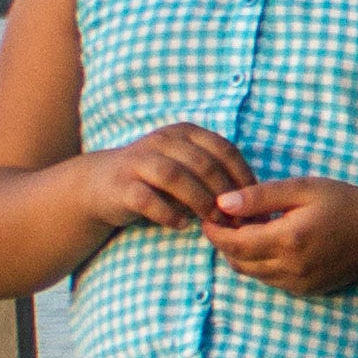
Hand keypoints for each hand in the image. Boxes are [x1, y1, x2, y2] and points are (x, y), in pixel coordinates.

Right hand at [83, 120, 254, 236]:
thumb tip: (256, 207)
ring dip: (201, 203)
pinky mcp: (121, 185)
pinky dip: (168, 214)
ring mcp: (139, 161)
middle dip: (226, 196)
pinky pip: (148, 199)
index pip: (225, 150)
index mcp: (185, 132)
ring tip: (214, 224)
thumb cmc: (158, 180)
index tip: (256, 206)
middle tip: (239, 222)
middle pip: (204, 165)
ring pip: (176, 178)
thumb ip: (217, 179)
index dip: (244, 178)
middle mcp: (163, 140)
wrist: (101, 184)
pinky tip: (181, 225)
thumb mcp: (189, 169)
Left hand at [200, 175, 357, 291]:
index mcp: (288, 239)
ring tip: (246, 230)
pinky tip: (269, 243)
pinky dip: (260, 264)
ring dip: (241, 254)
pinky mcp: (305, 290)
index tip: (208, 216)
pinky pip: (270, 280)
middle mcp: (290, 267)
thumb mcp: (303, 188)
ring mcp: (298, 283)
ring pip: (252, 274)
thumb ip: (261, 196)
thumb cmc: (344, 203)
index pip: (234, 243)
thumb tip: (223, 203)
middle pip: (238, 262)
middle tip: (223, 221)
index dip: (215, 232)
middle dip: (224, 243)